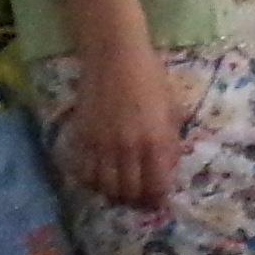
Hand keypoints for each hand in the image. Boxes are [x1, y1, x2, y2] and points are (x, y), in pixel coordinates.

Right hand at [54, 47, 182, 209]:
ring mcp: (103, 144)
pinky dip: (92, 180)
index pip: (156, 187)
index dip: (157, 199)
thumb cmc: (149, 75)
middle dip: (136, 199)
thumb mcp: (172, 107)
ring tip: (119, 188)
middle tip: (138, 196)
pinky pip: (85, 172)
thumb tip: (168, 166)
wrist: (114, 54)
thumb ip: (171, 140)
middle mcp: (129, 148)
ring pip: (106, 187)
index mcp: (156, 140)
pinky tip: (99, 176)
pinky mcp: (82, 137)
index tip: (158, 200)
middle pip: (129, 192)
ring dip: (114, 192)